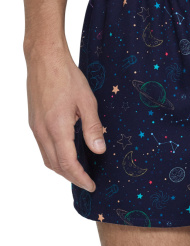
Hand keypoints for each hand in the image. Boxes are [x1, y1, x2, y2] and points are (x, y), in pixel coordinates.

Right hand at [26, 48, 105, 191]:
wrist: (45, 60)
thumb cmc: (67, 78)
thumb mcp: (87, 101)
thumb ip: (93, 127)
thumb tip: (99, 150)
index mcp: (57, 128)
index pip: (67, 163)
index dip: (80, 177)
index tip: (91, 185)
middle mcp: (42, 131)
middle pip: (54, 165)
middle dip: (71, 177)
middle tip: (87, 181)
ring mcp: (35, 127)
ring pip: (46, 157)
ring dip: (62, 168)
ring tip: (78, 171)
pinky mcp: (34, 121)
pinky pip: (43, 146)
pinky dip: (55, 156)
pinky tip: (66, 152)